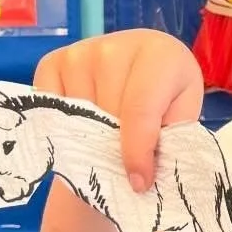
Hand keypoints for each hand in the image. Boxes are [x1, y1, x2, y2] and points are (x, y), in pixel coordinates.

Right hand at [35, 30, 202, 193]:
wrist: (145, 70)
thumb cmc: (168, 98)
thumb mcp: (181, 117)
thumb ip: (168, 142)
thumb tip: (139, 178)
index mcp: (161, 54)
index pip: (140, 111)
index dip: (137, 153)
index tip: (138, 184)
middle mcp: (116, 47)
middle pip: (107, 116)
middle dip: (116, 146)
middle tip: (125, 158)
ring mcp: (80, 53)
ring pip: (78, 115)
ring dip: (92, 136)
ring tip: (109, 135)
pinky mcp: (53, 62)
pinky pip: (51, 108)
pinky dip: (65, 124)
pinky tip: (86, 122)